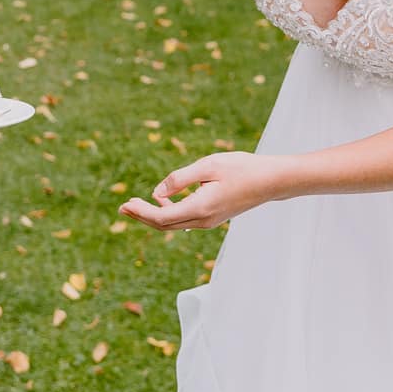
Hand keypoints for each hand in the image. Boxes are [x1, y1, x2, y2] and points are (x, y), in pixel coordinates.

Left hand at [120, 152, 292, 230]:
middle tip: (122, 208)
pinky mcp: (213, 218)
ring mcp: (209, 221)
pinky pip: (184, 220)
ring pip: (174, 225)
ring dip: (153, 216)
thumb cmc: (241, 168)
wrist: (271, 181)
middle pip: (164, 225)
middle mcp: (203, 220)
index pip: (162, 218)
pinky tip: (162, 201)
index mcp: (201, 207)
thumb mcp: (208, 166)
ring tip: (134, 205)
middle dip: (141, 216)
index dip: (141, 212)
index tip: (125, 205)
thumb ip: (180, 179)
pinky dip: (168, 214)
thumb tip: (156, 192)